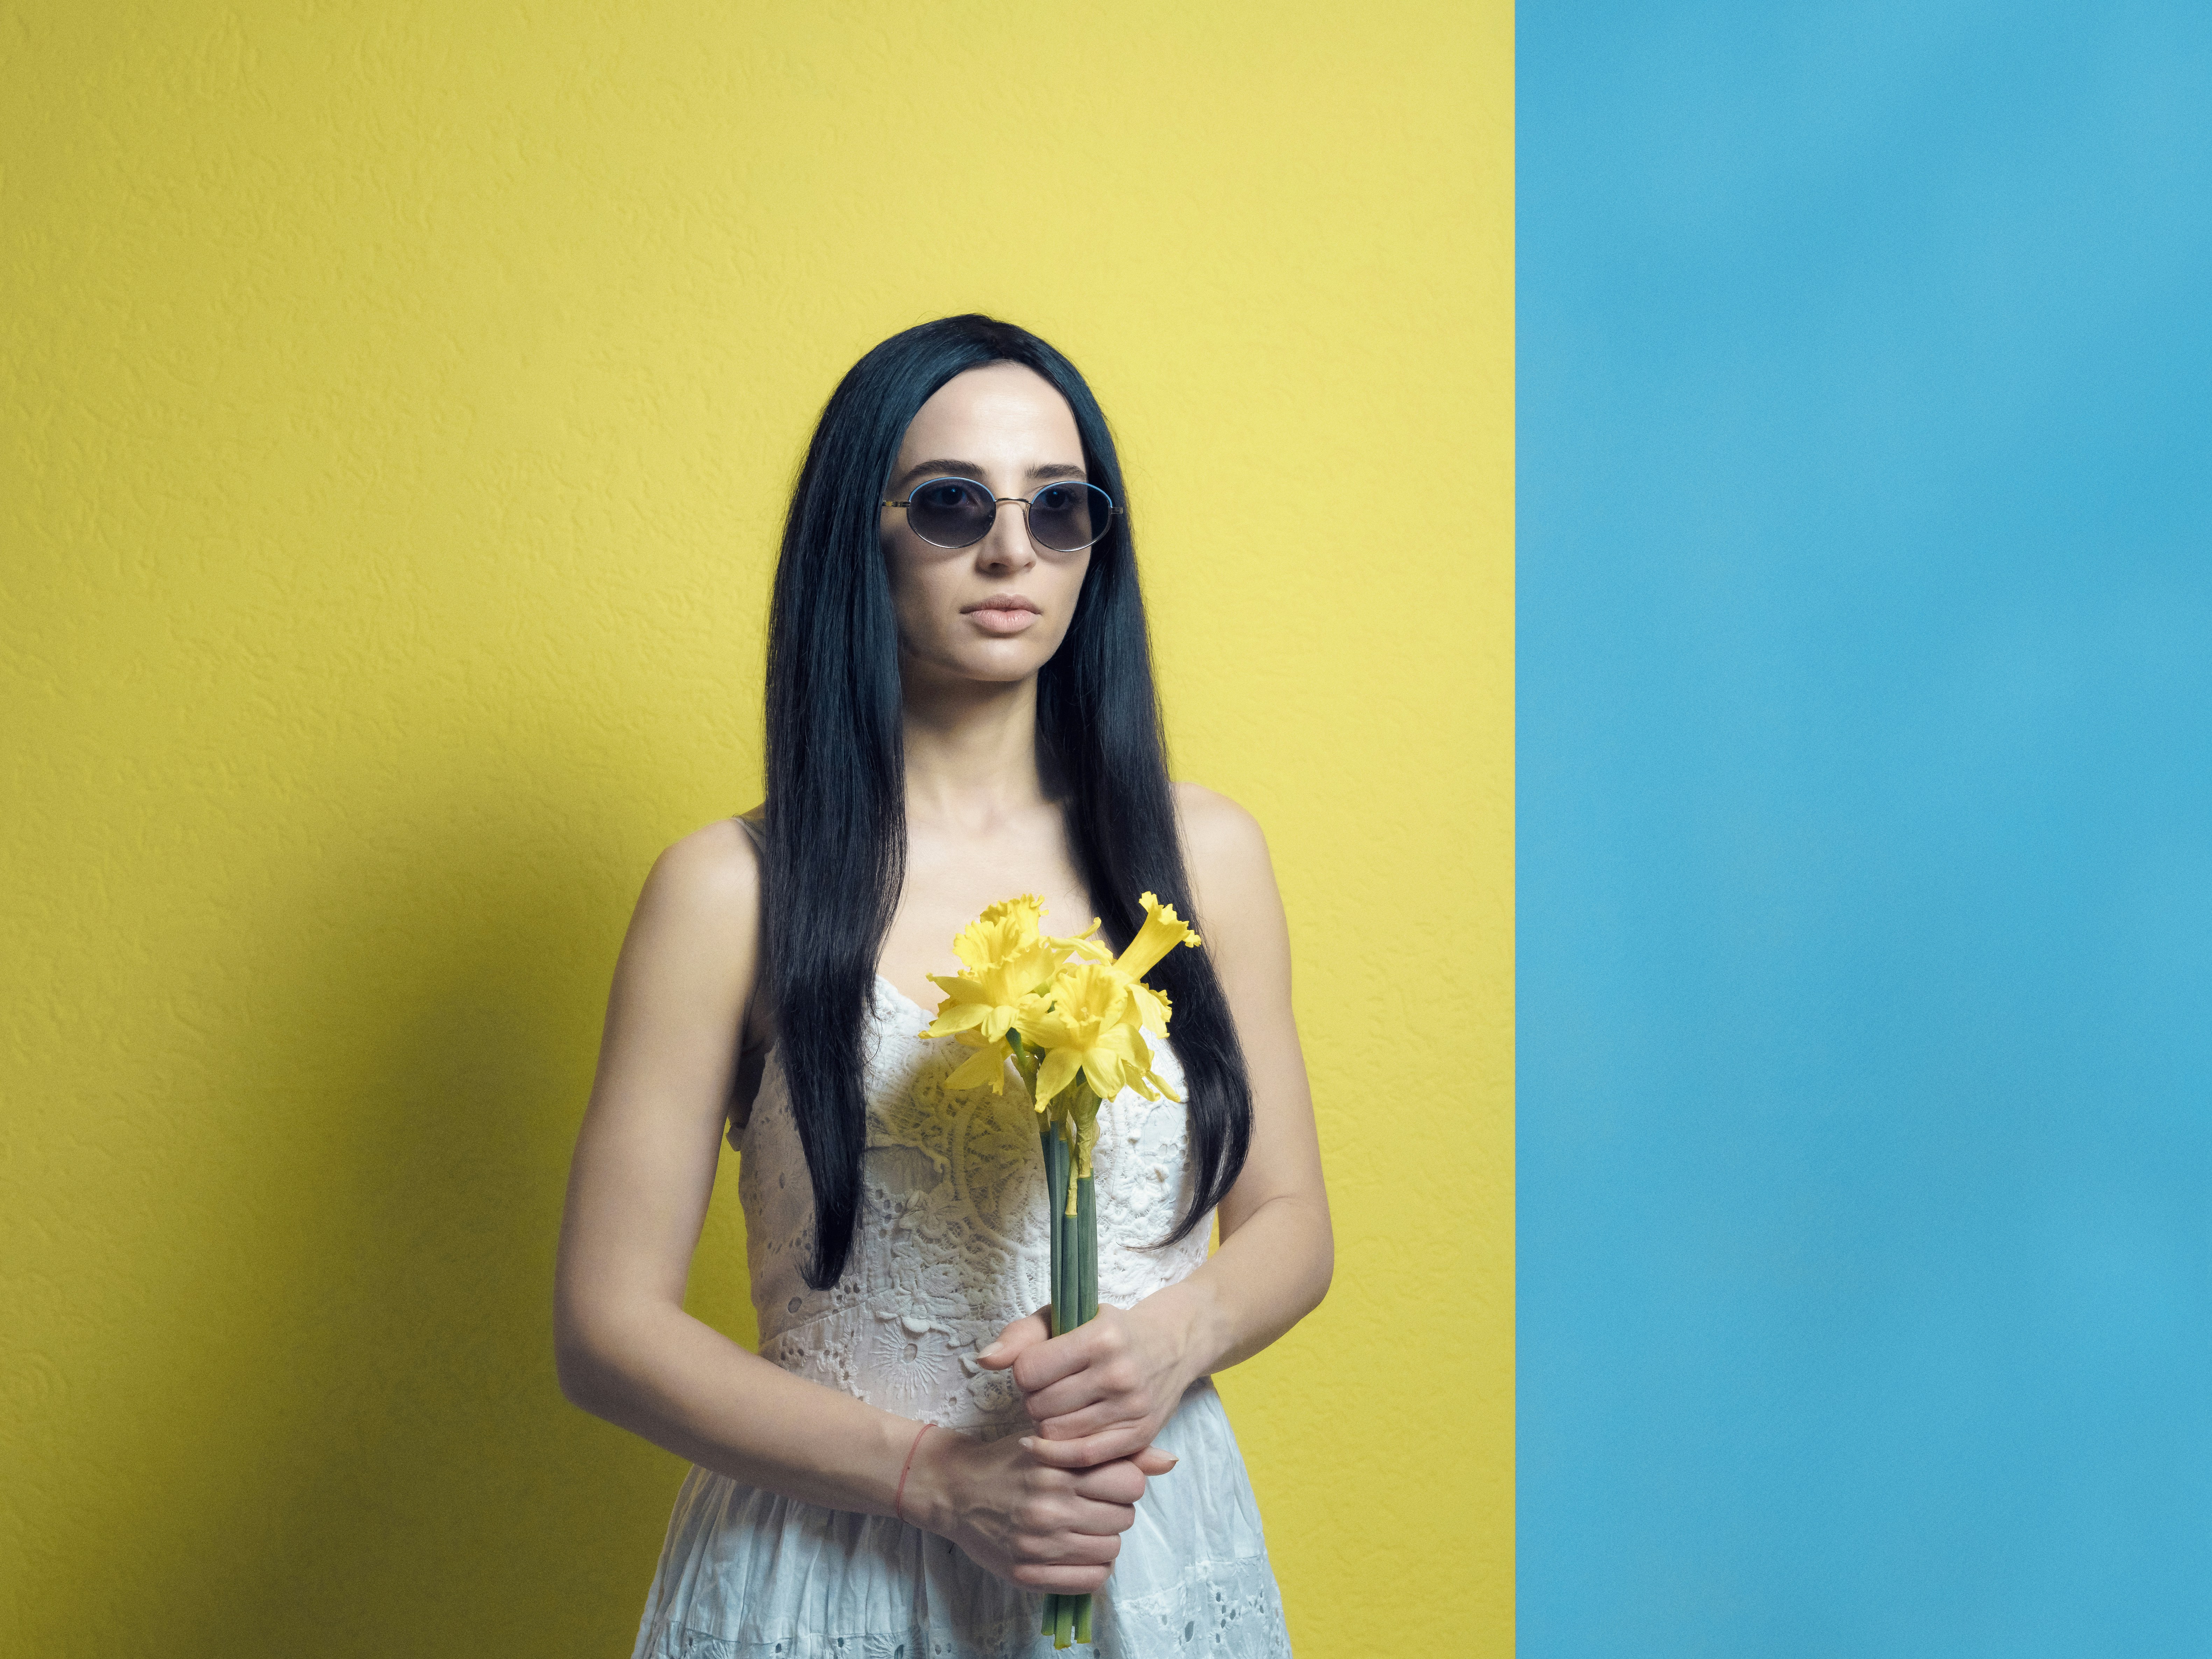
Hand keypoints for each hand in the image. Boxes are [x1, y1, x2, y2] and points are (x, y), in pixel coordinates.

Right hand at [906, 1427, 1171, 1593]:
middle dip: (1116, 1510)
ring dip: (1104, 1540)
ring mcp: (1038, 1543)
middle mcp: (1049, 1505)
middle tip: (1093, 1504)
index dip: (1126, 1481)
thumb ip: (1109, 1451)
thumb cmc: (1009, 1461)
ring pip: (1111, 1550)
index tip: (1108, 1480)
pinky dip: (1092, 1567)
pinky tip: (1077, 1551)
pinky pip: (1090, 1579)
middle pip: (1124, 1517)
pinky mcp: (1026, 1572)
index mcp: (1058, 1467)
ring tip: (1083, 1526)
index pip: (1129, 1481)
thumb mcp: (1055, 1443)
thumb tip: (1169, 1460)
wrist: (954, 1489)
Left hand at [977, 1304, 1193, 1470]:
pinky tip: (1049, 1441)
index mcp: (1101, 1337)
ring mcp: (1132, 1407)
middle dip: (1033, 1399)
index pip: (1029, 1370)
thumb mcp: (1066, 1317)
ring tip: (1058, 1407)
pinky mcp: (1140, 1435)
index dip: (1023, 1370)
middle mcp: (1119, 1373)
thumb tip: (985, 1360)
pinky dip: (1058, 1453)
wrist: (1171, 1345)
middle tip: (1047, 1389)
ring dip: (1046, 1423)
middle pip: (1040, 1405)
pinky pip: (1082, 1457)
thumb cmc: (1108, 1330)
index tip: (1036, 1365)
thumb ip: (1021, 1335)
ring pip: (1056, 1433)